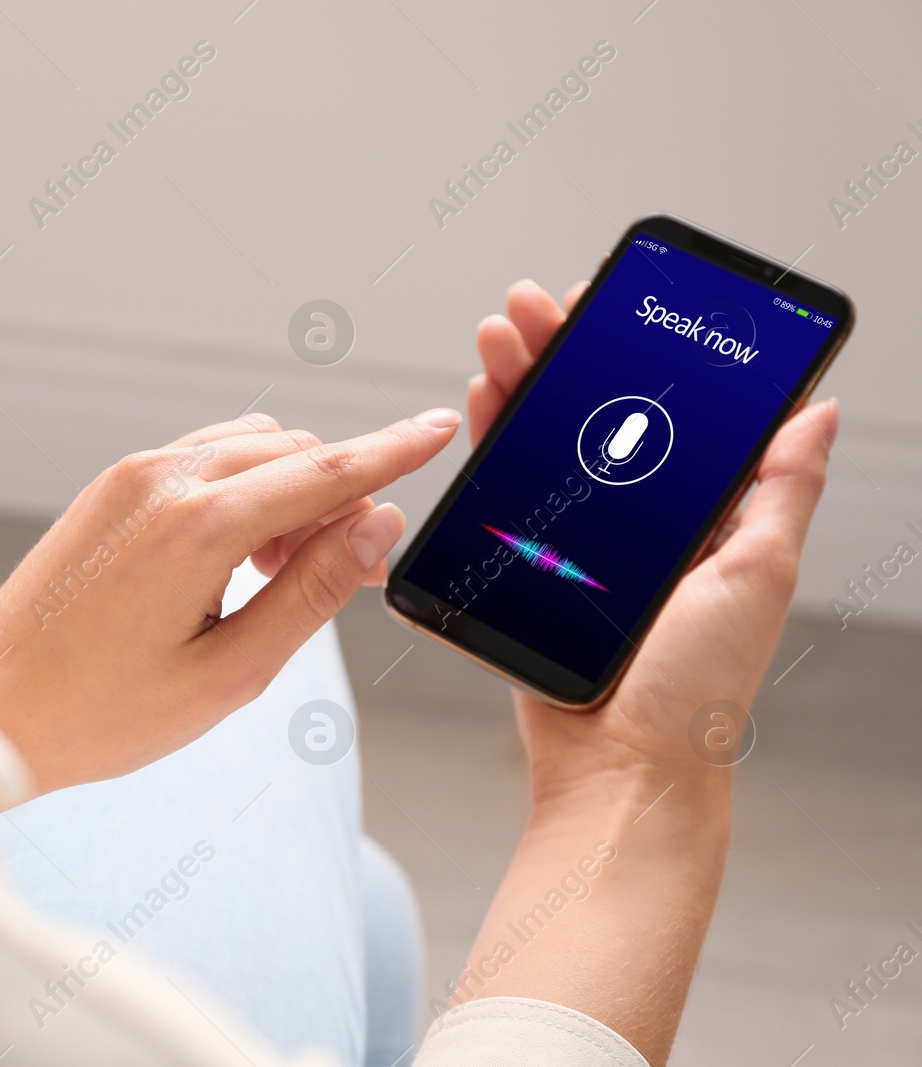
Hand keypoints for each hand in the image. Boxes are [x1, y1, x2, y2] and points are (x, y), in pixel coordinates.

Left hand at [0, 409, 461, 793]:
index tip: (442, 427)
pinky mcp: (111, 487)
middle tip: (350, 575)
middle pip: (294, 452)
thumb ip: (312, 592)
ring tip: (282, 576)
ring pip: (250, 446)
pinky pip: (204, 458)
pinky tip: (237, 557)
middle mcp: (164, 480)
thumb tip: (377, 526)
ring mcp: (131, 476)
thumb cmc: (105, 712)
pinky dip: (243, 487)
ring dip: (289, 491)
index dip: (394, 450)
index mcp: (199, 527)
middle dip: (340, 497)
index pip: (326, 470)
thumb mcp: (231, 673)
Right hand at [457, 280, 836, 1063]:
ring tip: (500, 331)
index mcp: (704, 515)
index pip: (673, 409)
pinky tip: (483, 398)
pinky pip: (504, 493)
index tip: (618, 303)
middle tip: (541, 302)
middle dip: (566, 349)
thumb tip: (816, 410)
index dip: (642, 350)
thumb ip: (780, 491)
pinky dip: (491, 440)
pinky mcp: (529, 568)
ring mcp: (581, 543)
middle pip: (598, 411)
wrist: (617, 771)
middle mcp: (641, 521)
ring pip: (545, 440)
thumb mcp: (756, 578)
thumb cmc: (696, 692)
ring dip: (521, 380)